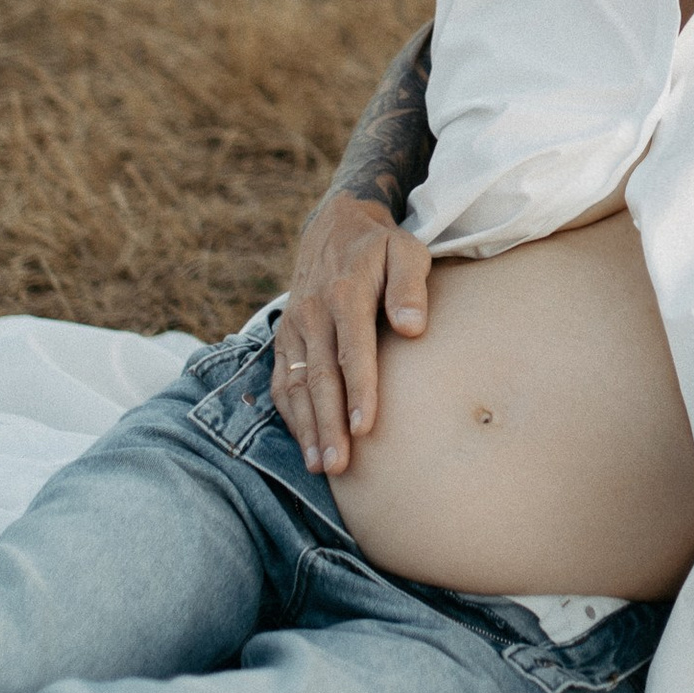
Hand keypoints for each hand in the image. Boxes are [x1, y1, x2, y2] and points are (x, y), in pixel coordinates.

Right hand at [271, 193, 432, 473]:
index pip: (353, 350)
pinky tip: (305, 444)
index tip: (366, 427)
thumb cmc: (382, 246)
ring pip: (296, 384)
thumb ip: (410, 287)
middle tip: (340, 465)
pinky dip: (290, 415)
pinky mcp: (284, 337)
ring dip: (307, 427)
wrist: (335, 225)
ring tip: (321, 466)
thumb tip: (412, 329)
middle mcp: (313, 313)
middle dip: (329, 424)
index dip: (359, 390)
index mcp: (345, 293)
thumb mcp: (407, 250)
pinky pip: (281, 381)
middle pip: (319, 377)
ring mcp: (294, 327)